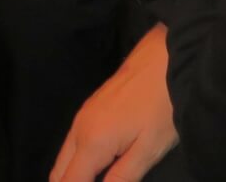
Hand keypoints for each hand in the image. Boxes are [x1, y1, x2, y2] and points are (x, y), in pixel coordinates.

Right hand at [50, 23, 176, 181]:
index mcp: (91, 143)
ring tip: (97, 181)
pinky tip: (98, 171)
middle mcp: (79, 129)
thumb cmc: (162, 105)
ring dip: (73, 178)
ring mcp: (83, 116)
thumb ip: (121, 179)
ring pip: (64, 158)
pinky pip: (73, 144)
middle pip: (58, 173)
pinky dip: (77, 163)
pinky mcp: (91, 108)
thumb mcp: (148, 150)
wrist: (166, 56)